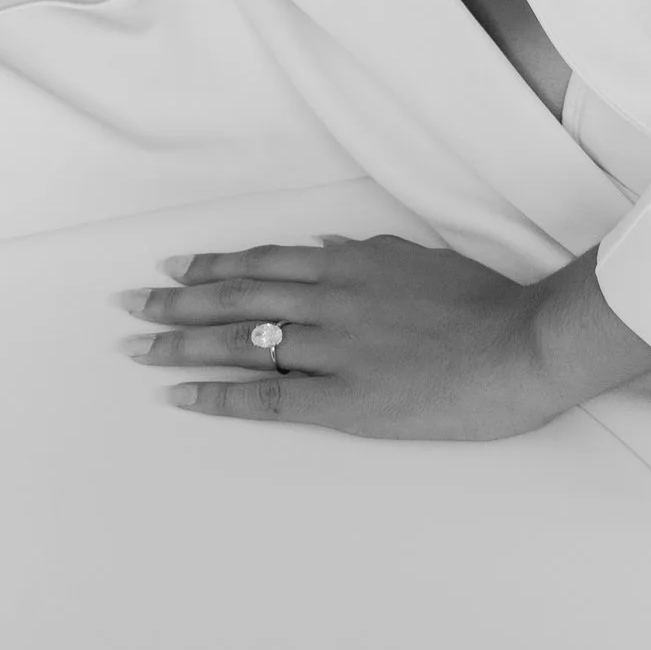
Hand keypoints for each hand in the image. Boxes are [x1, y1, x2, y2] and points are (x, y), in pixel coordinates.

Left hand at [113, 235, 567, 442]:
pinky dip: (219, 395)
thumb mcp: (420, 259)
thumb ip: (367, 256)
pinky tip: (181, 396)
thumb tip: (324, 247)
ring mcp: (332, 351)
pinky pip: (267, 399)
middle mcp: (329, 301)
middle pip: (234, 300)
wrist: (523, 346)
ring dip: (181, 344)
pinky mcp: (344, 402)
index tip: (170, 268)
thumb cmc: (484, 303)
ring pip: (240, 345)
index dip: (210, 267)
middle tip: (127, 305)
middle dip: (174, 302)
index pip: (260, 263)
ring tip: (137, 348)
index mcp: (348, 265)